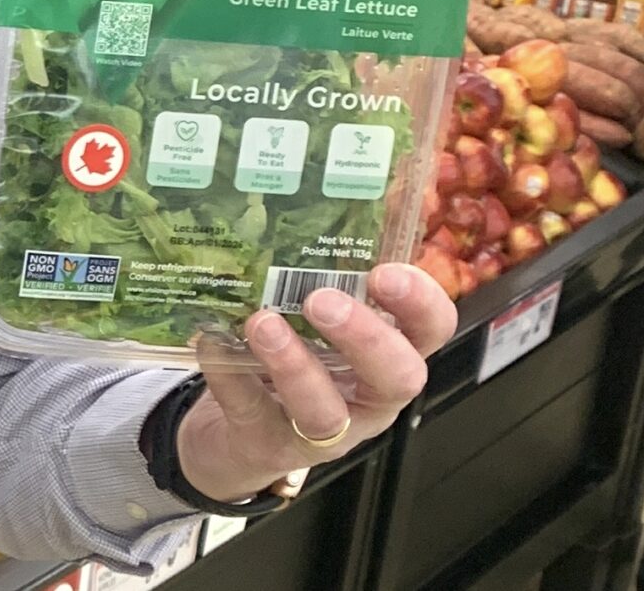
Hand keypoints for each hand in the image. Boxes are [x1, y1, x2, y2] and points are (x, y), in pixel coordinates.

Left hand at [176, 263, 454, 502]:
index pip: (432, 331)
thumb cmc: (290, 359)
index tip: (385, 272)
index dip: (421, 305)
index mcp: (388, 356)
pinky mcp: (268, 444)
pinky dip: (229, 375)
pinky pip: (252, 412)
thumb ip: (325, 273)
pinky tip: (211, 341)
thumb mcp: (313, 318)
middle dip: (366, 338)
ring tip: (262, 323)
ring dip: (295, 365)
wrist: (235, 433)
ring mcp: (321, 431)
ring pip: (326, 411)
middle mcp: (366, 398)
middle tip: (322, 300)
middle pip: (397, 378)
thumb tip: (329, 200)